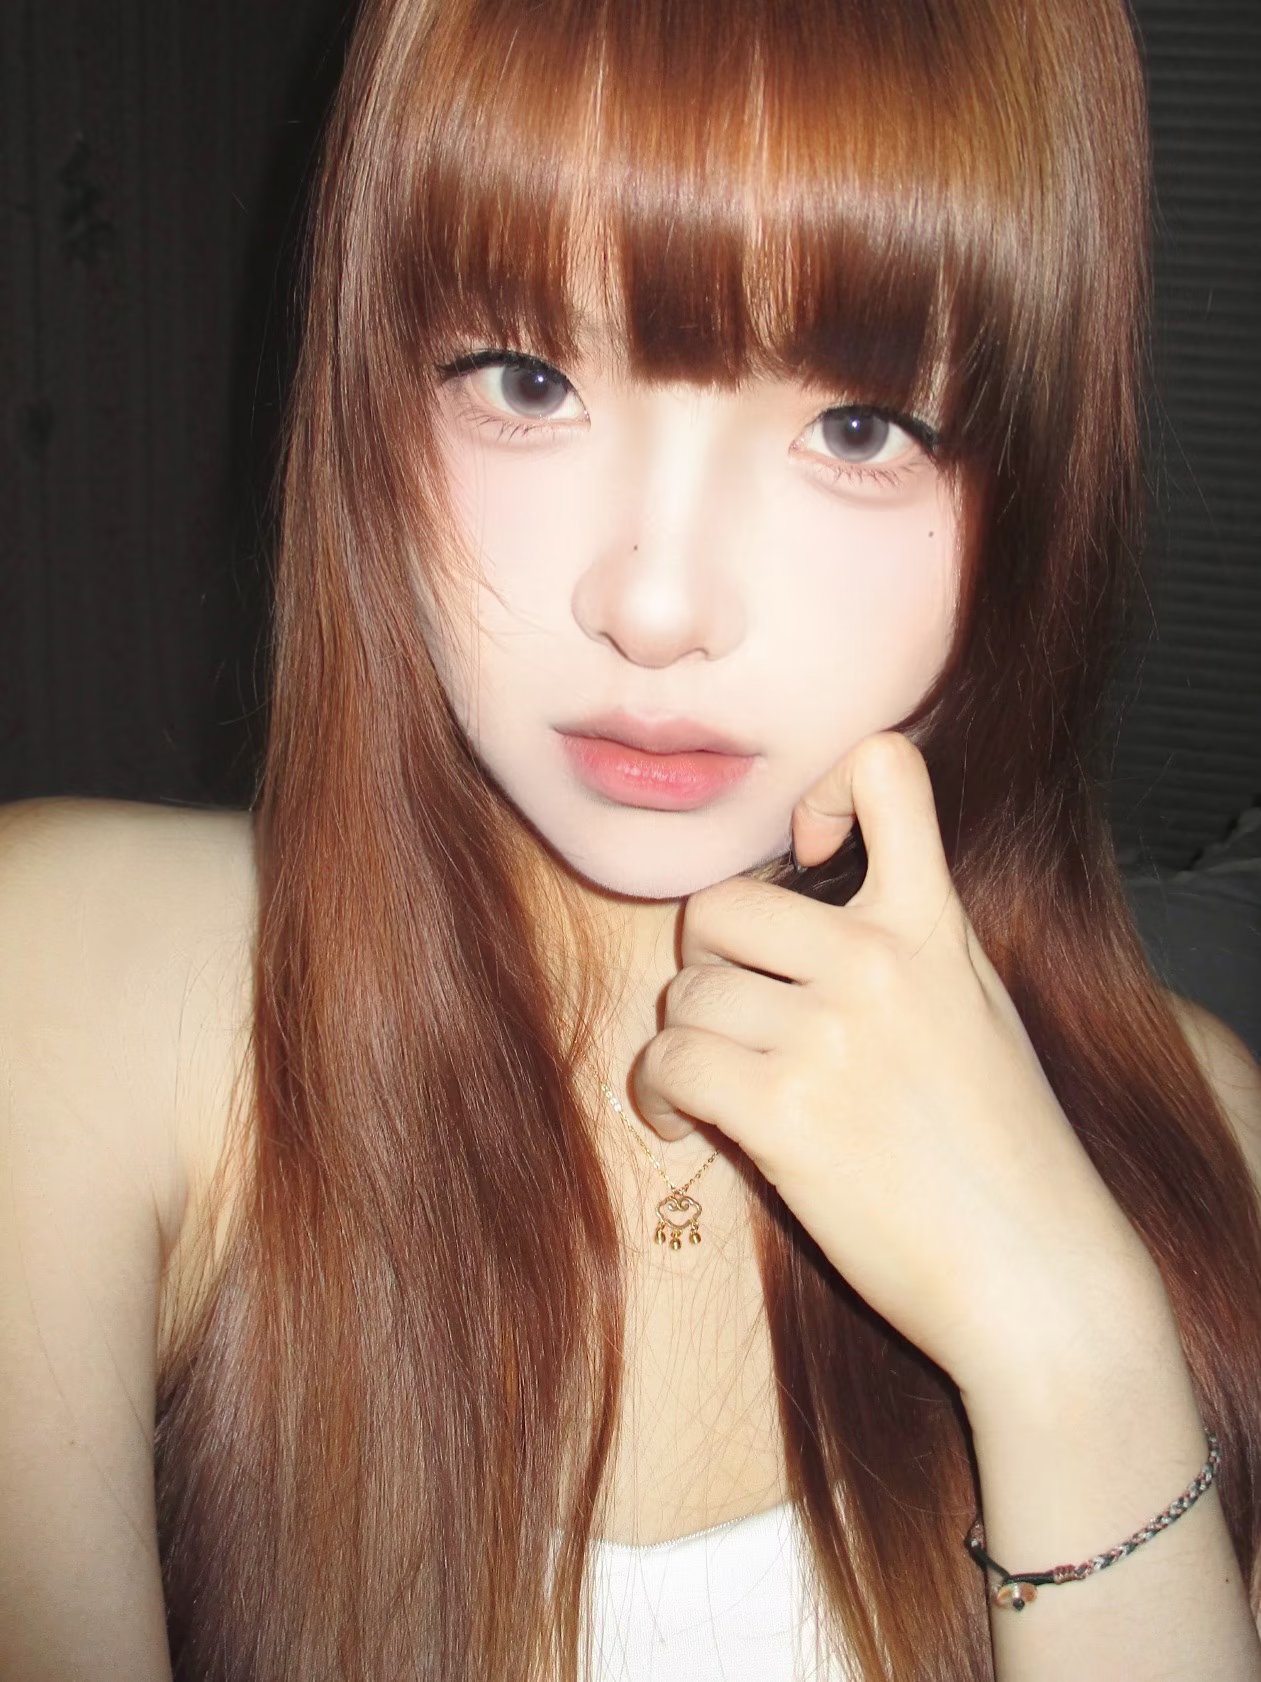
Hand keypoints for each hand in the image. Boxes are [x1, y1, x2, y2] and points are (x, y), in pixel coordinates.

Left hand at [633, 731, 1166, 1406]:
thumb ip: (908, 943)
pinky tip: (685, 1126)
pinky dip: (659, 1095)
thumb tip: (805, 910)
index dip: (823, 787)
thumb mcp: (978, 1008)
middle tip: (730, 1012)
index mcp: (935, 924)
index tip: (806, 846)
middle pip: (720, 903)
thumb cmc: (1006, 1153)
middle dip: (707, 961)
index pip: (885, 768)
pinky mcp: (782, 1110)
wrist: (1039, 1277)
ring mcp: (829, 1032)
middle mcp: (879, 959)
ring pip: (686, 994)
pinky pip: (670, 1061)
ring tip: (709, 1090)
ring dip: (683, 1043)